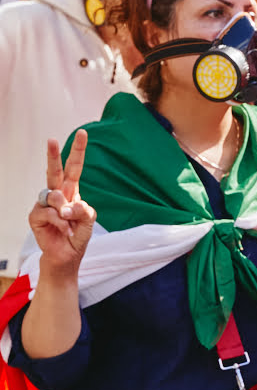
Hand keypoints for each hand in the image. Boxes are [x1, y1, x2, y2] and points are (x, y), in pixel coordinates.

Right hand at [29, 133, 95, 272]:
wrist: (66, 256)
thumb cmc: (77, 236)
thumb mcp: (88, 221)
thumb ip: (83, 210)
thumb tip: (66, 206)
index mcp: (71, 191)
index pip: (74, 167)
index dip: (78, 150)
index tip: (82, 133)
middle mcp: (57, 194)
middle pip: (55, 170)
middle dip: (53, 155)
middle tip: (51, 139)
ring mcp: (44, 204)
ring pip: (54, 195)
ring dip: (65, 209)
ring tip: (69, 221)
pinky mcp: (35, 216)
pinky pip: (48, 212)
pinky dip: (59, 221)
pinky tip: (63, 228)